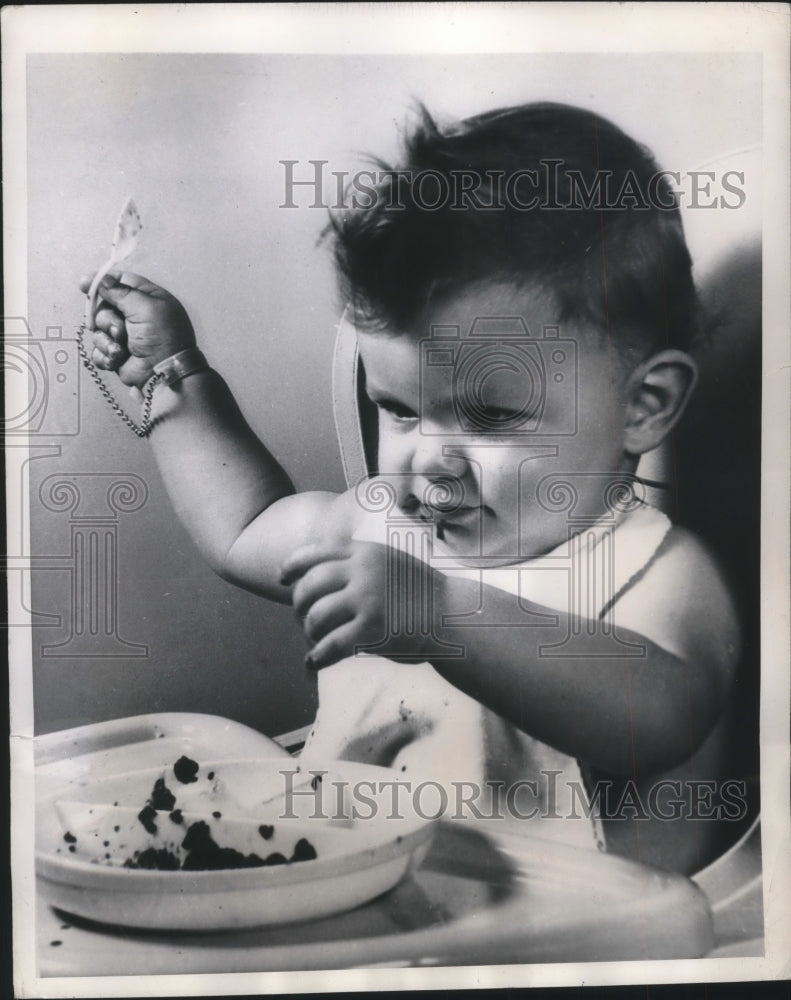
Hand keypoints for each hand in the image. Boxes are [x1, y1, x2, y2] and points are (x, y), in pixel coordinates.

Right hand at [78, 271, 195, 388]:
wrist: (163, 374)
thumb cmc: (162, 338)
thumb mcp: (145, 307)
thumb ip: (120, 291)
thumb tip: (100, 279)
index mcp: (147, 299)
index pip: (119, 282)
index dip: (102, 283)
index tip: (85, 284)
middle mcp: (135, 316)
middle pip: (103, 306)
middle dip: (106, 319)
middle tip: (120, 330)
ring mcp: (125, 335)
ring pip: (98, 330)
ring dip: (107, 340)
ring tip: (122, 348)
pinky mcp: (117, 353)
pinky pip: (98, 349)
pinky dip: (106, 354)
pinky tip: (118, 358)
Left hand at [280, 540, 440, 668]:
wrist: (453, 615)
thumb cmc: (420, 593)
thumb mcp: (390, 561)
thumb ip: (359, 562)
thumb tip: (317, 577)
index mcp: (365, 551)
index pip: (314, 553)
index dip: (292, 566)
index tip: (282, 579)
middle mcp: (362, 571)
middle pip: (309, 586)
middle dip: (299, 605)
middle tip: (303, 618)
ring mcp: (366, 600)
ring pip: (316, 616)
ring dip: (309, 631)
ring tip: (315, 640)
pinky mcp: (371, 630)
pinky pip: (330, 645)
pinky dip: (317, 656)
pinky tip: (313, 662)